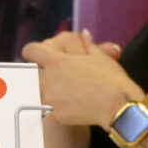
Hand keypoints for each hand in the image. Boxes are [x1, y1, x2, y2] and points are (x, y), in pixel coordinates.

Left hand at [22, 31, 139, 127]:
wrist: (117, 107)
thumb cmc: (110, 78)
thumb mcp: (99, 56)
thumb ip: (86, 44)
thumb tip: (83, 33)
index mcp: (56, 61)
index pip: (30, 50)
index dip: (34, 51)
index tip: (40, 55)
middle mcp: (47, 79)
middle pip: (30, 72)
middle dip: (39, 72)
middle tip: (54, 75)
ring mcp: (49, 98)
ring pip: (36, 90)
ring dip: (44, 89)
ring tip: (61, 91)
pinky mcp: (54, 114)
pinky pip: (47, 107)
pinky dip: (54, 105)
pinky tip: (69, 105)